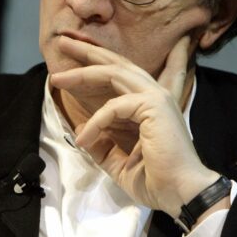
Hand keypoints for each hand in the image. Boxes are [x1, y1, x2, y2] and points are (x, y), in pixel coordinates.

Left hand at [50, 35, 219, 217]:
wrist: (180, 194)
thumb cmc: (155, 180)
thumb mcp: (118, 163)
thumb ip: (102, 146)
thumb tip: (80, 130)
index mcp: (147, 105)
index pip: (121, 74)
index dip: (96, 63)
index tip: (71, 58)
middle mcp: (153, 94)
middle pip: (115, 64)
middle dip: (87, 53)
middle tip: (62, 42)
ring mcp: (155, 97)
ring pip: (113, 73)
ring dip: (82, 73)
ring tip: (56, 78)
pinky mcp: (153, 106)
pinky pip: (113, 107)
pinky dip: (95, 122)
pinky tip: (83, 138)